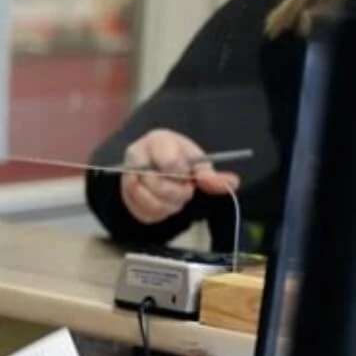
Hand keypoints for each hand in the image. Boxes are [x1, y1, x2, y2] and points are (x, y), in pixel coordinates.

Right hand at [119, 130, 240, 224]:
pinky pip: (143, 212)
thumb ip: (210, 173)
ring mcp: (127, 177)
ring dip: (169, 205)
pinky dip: (159, 214)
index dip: (183, 175)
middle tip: (186, 190)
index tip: (188, 176)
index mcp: (156, 141)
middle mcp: (135, 157)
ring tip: (177, 200)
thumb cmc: (178, 158)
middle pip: (156, 183)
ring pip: (148, 200)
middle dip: (177, 193)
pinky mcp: (125, 196)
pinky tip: (166, 206)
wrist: (156, 163)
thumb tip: (230, 183)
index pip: (170, 162)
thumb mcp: (196, 161)